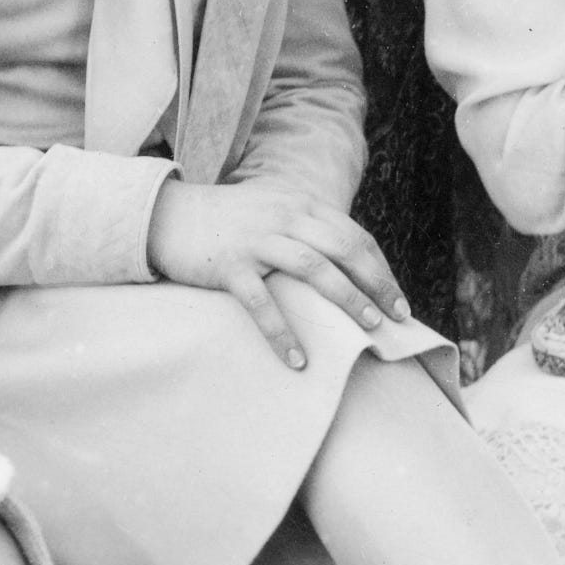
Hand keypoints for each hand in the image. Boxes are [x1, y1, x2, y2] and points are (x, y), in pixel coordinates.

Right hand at [149, 180, 412, 370]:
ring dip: (347, 299)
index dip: (379, 267)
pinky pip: (262, 303)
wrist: (167, 215)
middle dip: (376, 284)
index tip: (397, 297)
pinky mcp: (229, 266)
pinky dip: (283, 333)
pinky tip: (298, 360)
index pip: (353, 235)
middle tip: (398, 317)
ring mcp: (257, 241)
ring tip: (369, 329)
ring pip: (314, 269)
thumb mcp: (274, 209)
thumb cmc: (228, 220)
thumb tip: (346, 261)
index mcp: (300, 204)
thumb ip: (307, 227)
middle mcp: (284, 217)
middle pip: (343, 249)